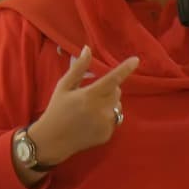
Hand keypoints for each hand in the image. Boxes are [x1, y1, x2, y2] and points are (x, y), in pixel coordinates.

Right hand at [27, 46, 139, 167]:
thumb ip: (78, 68)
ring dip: (109, 103)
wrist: (53, 140)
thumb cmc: (57, 109)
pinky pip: (114, 119)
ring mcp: (105, 124)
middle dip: (109, 89)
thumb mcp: (64, 86)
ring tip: (91, 109)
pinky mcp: (107, 135)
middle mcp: (100, 110)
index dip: (125, 69)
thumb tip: (87, 49)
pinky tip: (92, 121)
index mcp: (89, 95)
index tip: (136, 60)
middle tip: (92, 94)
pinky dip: (107, 117)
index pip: (112, 79)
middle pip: (117, 92)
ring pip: (117, 106)